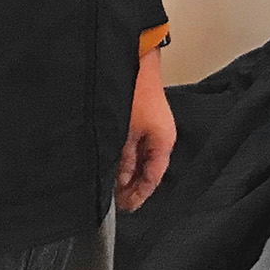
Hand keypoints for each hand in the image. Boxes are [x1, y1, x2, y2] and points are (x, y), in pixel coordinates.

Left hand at [116, 46, 175, 211]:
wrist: (134, 60)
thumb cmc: (133, 93)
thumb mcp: (124, 133)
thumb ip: (123, 161)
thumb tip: (118, 183)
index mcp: (163, 142)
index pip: (153, 178)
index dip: (138, 195)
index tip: (125, 208)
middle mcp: (160, 138)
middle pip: (146, 171)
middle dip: (130, 186)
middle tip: (112, 201)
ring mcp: (151, 129)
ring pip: (138, 160)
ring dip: (124, 172)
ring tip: (106, 185)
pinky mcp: (141, 121)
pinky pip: (133, 148)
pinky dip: (123, 158)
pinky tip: (109, 163)